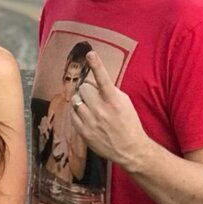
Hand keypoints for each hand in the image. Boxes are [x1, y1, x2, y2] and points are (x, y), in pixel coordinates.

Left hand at [70, 51, 149, 168]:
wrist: (129, 149)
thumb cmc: (128, 123)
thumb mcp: (124, 103)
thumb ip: (110, 91)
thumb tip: (96, 82)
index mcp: (114, 100)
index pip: (103, 79)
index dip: (97, 65)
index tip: (91, 54)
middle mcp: (101, 109)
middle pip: (84, 87)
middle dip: (88, 90)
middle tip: (94, 96)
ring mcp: (90, 121)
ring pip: (76, 100)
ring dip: (81, 100)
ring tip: (90, 107)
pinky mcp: (83, 131)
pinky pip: (72, 114)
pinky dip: (77, 112)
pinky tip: (86, 116)